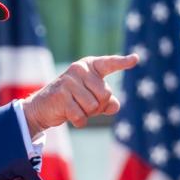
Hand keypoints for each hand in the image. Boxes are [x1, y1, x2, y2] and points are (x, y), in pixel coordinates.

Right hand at [20, 54, 138, 135]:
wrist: (44, 107)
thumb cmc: (73, 100)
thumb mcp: (92, 99)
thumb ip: (108, 102)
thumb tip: (114, 106)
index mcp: (90, 66)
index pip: (109, 63)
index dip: (123, 62)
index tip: (136, 58)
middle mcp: (79, 69)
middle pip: (106, 94)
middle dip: (99, 106)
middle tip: (84, 104)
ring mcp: (69, 81)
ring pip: (93, 106)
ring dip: (88, 114)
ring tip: (76, 108)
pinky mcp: (61, 95)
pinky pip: (81, 115)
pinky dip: (79, 121)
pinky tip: (69, 115)